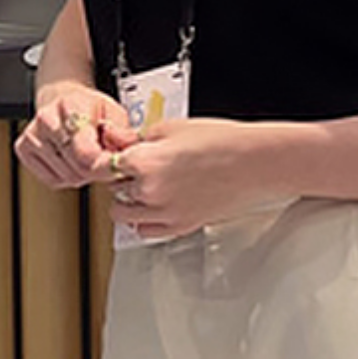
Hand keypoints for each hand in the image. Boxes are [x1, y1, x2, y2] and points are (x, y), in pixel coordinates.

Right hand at [15, 82, 135, 190]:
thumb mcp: (114, 112)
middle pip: (77, 167)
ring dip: (83, 175)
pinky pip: (53, 180)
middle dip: (96, 169)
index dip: (104, 164)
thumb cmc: (88, 108)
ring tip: (87, 158)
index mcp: (71, 105)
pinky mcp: (23, 149)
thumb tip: (126, 148)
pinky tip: (72, 162)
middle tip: (103, 159)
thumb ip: (123, 132)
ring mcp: (31, 135)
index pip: (86, 151)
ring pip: (67, 176)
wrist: (62, 99)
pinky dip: (67, 177)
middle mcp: (46, 119)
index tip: (115, 166)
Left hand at [104, 117, 296, 240]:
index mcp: (144, 162)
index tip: (111, 158)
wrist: (255, 163)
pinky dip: (144, 221)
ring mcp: (164, 213)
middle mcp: (150, 191)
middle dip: (120, 178)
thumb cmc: (222, 142)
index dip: (106, 159)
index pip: (102, 166)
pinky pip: (145, 231)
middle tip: (135, 167)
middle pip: (112, 190)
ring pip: (124, 215)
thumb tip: (118, 140)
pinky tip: (154, 205)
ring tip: (144, 187)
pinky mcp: (179, 227)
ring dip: (128, 201)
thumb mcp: (172, 127)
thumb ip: (138, 137)